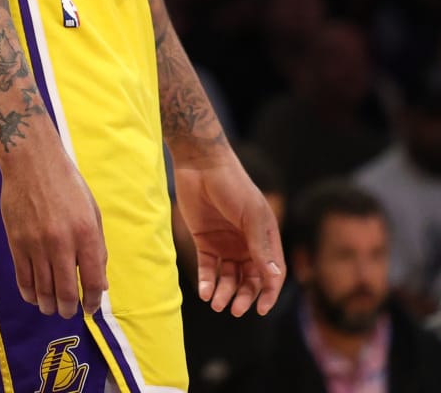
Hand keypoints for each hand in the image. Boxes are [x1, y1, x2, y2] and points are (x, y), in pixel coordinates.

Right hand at [0, 138, 107, 317]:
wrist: (31, 162)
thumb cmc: (67, 185)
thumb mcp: (92, 213)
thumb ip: (97, 249)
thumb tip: (99, 283)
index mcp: (86, 235)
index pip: (94, 282)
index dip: (93, 301)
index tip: (90, 308)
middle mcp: (61, 243)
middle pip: (66, 291)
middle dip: (68, 308)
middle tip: (68, 312)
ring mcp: (36, 244)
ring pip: (43, 288)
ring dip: (48, 304)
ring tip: (51, 308)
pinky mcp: (16, 241)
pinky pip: (22, 276)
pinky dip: (29, 292)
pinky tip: (33, 296)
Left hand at [173, 152, 284, 315]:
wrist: (201, 165)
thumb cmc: (234, 186)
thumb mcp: (251, 216)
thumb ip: (260, 246)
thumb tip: (273, 278)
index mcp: (265, 239)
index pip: (272, 273)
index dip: (269, 292)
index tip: (261, 309)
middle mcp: (247, 244)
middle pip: (249, 279)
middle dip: (244, 296)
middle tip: (235, 310)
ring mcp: (225, 243)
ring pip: (228, 276)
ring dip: (224, 292)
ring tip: (217, 304)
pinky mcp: (204, 240)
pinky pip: (207, 266)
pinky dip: (206, 280)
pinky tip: (204, 292)